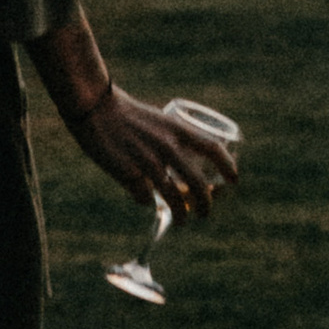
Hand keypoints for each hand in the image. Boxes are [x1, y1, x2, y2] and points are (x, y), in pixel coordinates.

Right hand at [67, 87, 238, 222]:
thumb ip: (171, 143)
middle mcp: (167, 146)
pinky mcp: (129, 174)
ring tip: (182, 222)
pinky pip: (144, 198)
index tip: (234, 180)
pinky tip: (142, 199)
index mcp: (176, 129)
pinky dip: (145, 201)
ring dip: (181, 214)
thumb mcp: (158, 121)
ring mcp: (148, 162)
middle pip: (197, 183)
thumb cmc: (126, 114)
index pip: (212, 148)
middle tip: (205, 213)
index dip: (227, 166)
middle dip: (206, 203)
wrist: (94, 107)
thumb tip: (180, 170)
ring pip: (173, 198)